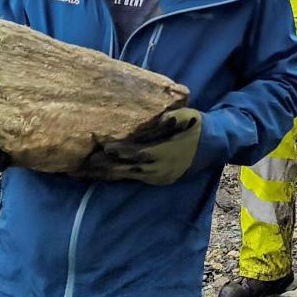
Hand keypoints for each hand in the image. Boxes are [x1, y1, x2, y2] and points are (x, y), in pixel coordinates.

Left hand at [74, 108, 202, 185]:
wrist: (211, 146)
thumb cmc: (195, 127)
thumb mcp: (187, 117)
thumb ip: (173, 118)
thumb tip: (159, 119)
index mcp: (166, 153)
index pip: (140, 153)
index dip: (123, 152)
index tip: (106, 148)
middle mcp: (159, 169)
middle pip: (129, 169)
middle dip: (106, 167)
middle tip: (84, 164)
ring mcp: (158, 177)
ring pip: (129, 176)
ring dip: (108, 174)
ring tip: (87, 172)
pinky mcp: (157, 180)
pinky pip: (134, 179)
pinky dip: (118, 176)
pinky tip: (104, 174)